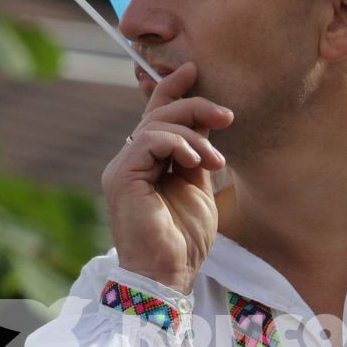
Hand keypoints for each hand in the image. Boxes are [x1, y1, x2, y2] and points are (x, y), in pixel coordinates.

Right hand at [102, 62, 231, 293]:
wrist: (169, 275)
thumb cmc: (184, 241)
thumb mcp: (199, 188)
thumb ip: (196, 154)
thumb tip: (205, 122)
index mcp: (148, 164)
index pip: (155, 115)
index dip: (172, 89)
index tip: (194, 70)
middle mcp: (130, 162)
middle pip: (158, 114)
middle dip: (194, 106)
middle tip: (226, 116)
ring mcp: (122, 169)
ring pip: (155, 125)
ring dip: (193, 136)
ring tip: (214, 162)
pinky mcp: (121, 177)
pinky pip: (148, 141)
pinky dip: (176, 144)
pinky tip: (194, 161)